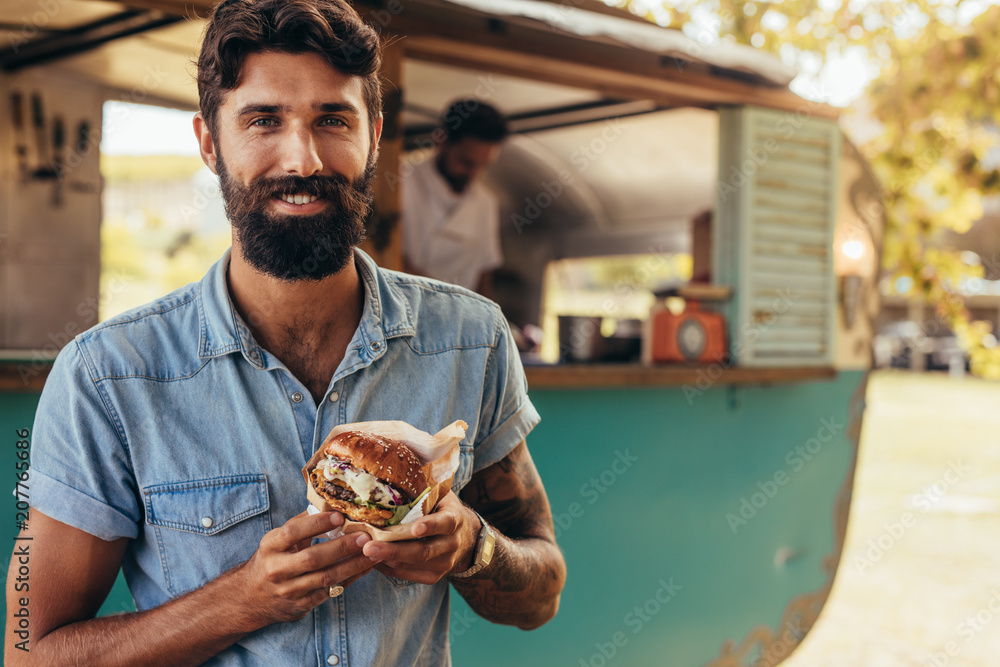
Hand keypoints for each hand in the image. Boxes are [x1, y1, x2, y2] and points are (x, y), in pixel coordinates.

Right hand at [235, 511, 374, 627]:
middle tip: (365, 537)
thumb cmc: (272, 559)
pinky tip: (364, 568)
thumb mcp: (277, 539)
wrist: (251, 597)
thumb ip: (301, 523)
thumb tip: (329, 503)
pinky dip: (349, 579)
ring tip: (373, 553)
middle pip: (312, 558)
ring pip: (325, 578)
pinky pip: (329, 591)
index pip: (293, 533)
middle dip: (341, 547)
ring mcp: (289, 591)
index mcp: (270, 546)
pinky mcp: (300, 605)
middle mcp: (277, 569)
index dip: (317, 524)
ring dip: (352, 565)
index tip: (339, 516)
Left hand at [362, 491, 480, 584]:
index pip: (445, 523)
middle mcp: (452, 544)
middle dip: (394, 550)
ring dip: (386, 560)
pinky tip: (372, 559)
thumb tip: (390, 477)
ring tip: (363, 553)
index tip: (415, 528)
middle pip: (422, 551)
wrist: (465, 537)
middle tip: (369, 547)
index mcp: (454, 519)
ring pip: (412, 565)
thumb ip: (422, 491)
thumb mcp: (439, 495)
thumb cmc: (442, 509)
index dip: (430, 526)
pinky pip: (407, 575)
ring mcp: (444, 563)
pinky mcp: (434, 576)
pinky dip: (388, 568)